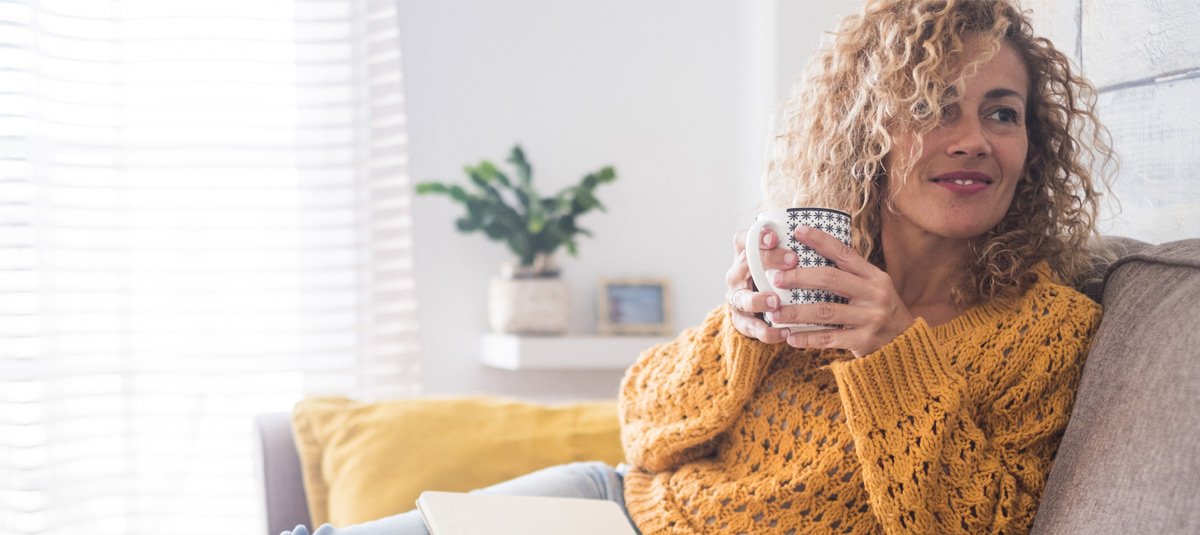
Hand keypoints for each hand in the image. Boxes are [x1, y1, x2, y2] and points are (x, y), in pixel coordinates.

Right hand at [725, 227, 797, 343]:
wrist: (758, 311)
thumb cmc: (777, 279)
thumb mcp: (781, 263)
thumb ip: (794, 253)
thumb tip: (829, 241)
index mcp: (745, 256)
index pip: (743, 240)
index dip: (756, 237)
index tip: (775, 236)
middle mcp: (737, 275)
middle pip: (745, 263)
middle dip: (768, 260)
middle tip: (792, 260)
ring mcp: (737, 299)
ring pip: (742, 298)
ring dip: (758, 300)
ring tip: (775, 302)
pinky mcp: (740, 321)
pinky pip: (751, 327)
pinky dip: (766, 332)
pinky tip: (784, 332)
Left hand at [769, 225, 915, 357]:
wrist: (906, 343)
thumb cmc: (879, 309)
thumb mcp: (873, 287)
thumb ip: (850, 274)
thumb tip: (812, 255)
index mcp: (875, 277)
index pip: (844, 253)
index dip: (820, 240)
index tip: (798, 230)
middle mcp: (874, 294)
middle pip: (831, 279)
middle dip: (799, 277)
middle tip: (776, 278)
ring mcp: (870, 318)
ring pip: (825, 311)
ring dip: (796, 312)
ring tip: (774, 313)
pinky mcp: (864, 341)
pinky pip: (829, 339)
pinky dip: (807, 338)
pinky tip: (790, 337)